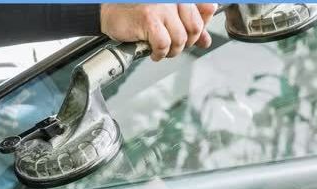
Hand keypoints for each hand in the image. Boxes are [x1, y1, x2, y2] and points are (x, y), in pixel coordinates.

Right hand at [100, 3, 216, 60]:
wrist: (110, 13)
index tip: (196, 38)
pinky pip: (163, 44)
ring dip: (172, 51)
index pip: (205, 10)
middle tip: (174, 47)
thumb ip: (189, 25)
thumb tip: (206, 40)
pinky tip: (153, 52)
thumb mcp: (168, 18)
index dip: (202, 29)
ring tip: (162, 51)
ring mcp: (161, 7)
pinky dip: (159, 53)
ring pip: (180, 39)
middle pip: (195, 27)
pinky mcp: (149, 19)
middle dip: (186, 43)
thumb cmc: (137, 14)